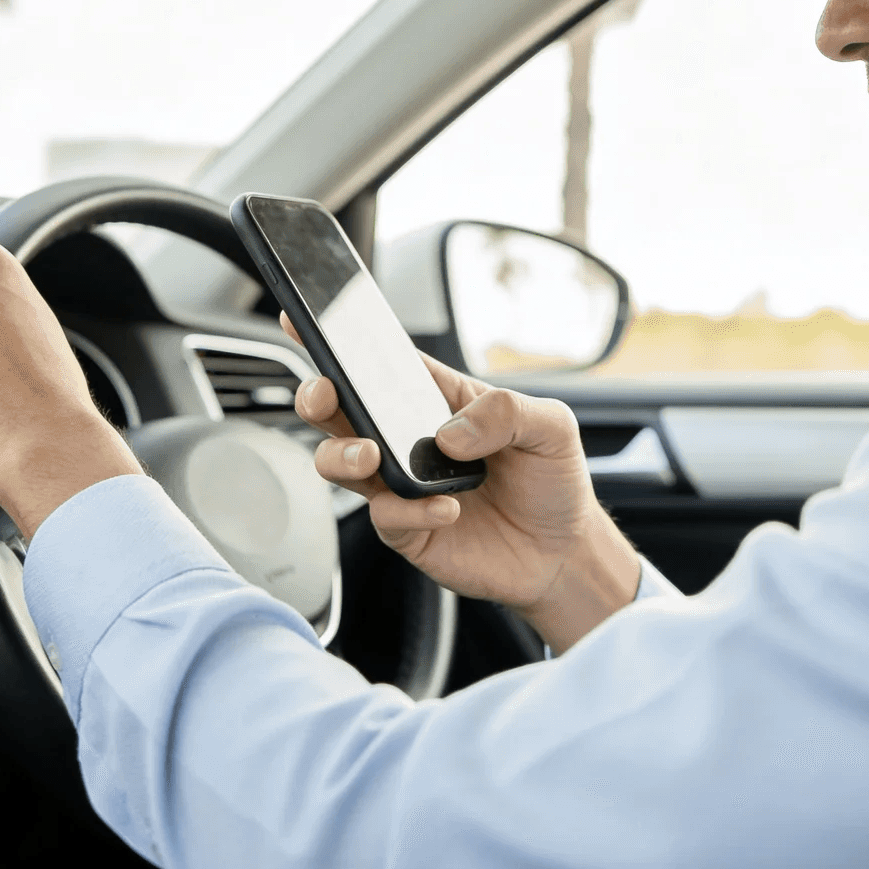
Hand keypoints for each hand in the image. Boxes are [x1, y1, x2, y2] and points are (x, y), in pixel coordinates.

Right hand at [293, 354, 640, 652]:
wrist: (564, 551)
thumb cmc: (552, 479)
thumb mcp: (551, 426)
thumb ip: (506, 411)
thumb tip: (450, 432)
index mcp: (436, 400)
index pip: (381, 362)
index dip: (340, 338)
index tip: (304, 317)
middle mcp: (408, 440)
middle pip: (340, 410)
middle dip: (317, 395)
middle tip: (326, 394)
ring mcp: (402, 486)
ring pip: (339, 462)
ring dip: (343, 454)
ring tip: (374, 456)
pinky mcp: (407, 529)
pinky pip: (385, 517)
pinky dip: (409, 511)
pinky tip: (446, 508)